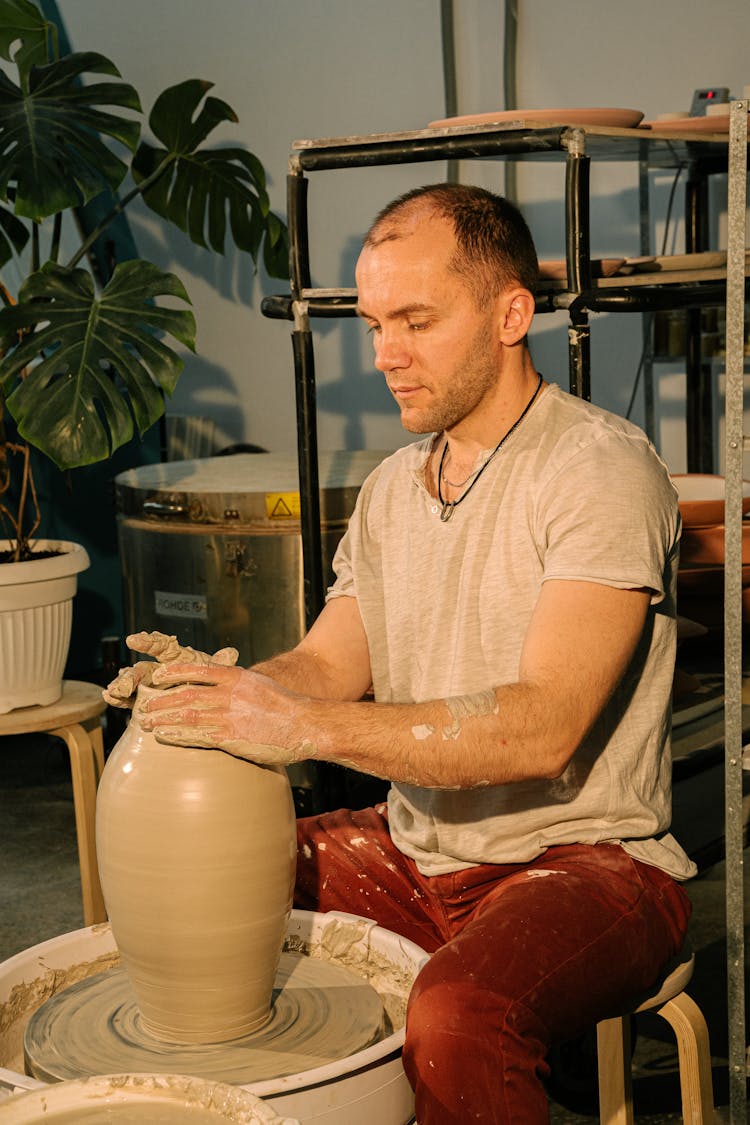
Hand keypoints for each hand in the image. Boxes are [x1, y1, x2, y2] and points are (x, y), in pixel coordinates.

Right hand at [103, 631, 238, 709]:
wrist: (207, 697)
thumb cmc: (210, 680)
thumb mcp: (217, 672)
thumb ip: (220, 664)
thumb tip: (231, 654)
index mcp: (175, 656)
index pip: (161, 646)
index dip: (148, 642)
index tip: (134, 639)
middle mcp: (159, 667)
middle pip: (143, 667)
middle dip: (131, 673)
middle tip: (123, 680)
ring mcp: (149, 684)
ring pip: (131, 681)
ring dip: (121, 684)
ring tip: (113, 691)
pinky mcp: (143, 698)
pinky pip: (128, 696)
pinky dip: (118, 697)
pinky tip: (108, 697)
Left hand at [139, 663, 315, 767]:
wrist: (306, 724)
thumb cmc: (286, 708)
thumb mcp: (261, 686)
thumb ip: (239, 687)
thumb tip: (221, 689)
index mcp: (237, 677)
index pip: (197, 670)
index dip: (174, 673)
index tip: (157, 678)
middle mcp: (230, 693)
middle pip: (186, 693)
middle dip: (162, 700)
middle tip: (144, 707)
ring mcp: (229, 715)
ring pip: (187, 714)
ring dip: (163, 718)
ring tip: (146, 723)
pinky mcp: (231, 737)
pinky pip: (197, 735)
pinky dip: (176, 734)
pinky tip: (162, 736)